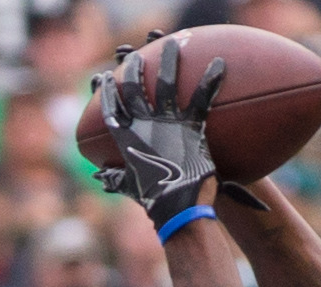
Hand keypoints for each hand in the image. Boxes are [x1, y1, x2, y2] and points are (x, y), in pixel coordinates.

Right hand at [89, 37, 226, 231]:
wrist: (179, 209)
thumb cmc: (156, 204)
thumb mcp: (132, 189)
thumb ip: (116, 180)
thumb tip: (101, 178)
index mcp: (128, 140)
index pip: (112, 109)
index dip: (109, 92)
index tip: (107, 78)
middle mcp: (144, 126)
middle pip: (135, 88)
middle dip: (135, 69)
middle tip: (136, 57)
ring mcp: (167, 124)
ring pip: (166, 83)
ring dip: (169, 60)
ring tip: (172, 44)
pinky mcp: (190, 128)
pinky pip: (202, 98)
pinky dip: (211, 80)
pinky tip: (219, 65)